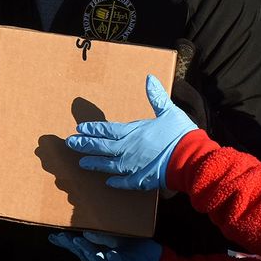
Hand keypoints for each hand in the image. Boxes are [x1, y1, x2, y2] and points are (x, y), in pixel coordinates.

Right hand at [48, 231, 159, 260]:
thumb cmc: (136, 253)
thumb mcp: (121, 239)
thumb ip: (105, 236)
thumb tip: (87, 230)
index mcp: (99, 253)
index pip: (79, 247)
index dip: (66, 242)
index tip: (54, 235)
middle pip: (84, 255)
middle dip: (73, 246)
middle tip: (64, 237)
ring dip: (88, 253)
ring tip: (81, 241)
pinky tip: (112, 255)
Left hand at [66, 75, 197, 189]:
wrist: (190, 157)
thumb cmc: (180, 133)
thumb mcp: (169, 110)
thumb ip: (156, 96)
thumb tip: (149, 78)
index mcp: (133, 132)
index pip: (107, 130)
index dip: (93, 129)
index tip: (79, 129)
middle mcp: (128, 149)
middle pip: (101, 147)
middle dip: (85, 145)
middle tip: (70, 144)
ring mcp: (133, 166)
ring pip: (108, 165)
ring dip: (94, 164)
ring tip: (82, 163)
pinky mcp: (141, 180)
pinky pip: (124, 182)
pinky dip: (115, 182)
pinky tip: (108, 182)